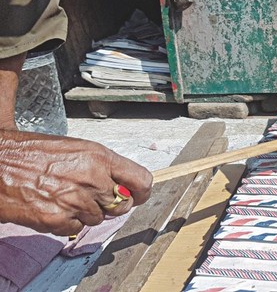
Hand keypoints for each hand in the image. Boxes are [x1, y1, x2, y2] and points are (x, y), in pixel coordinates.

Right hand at [0, 129, 152, 235]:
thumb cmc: (32, 153)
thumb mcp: (76, 149)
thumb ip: (103, 166)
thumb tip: (123, 184)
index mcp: (99, 157)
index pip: (141, 180)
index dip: (142, 192)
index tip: (139, 196)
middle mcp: (92, 178)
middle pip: (122, 205)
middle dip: (110, 205)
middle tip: (92, 197)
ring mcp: (75, 200)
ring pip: (98, 219)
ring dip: (85, 213)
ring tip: (64, 196)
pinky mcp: (57, 218)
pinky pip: (75, 228)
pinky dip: (65, 222)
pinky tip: (52, 205)